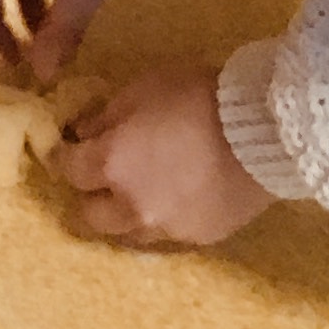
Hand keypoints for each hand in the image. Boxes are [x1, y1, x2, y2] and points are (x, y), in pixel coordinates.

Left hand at [49, 64, 272, 248]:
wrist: (263, 133)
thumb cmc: (197, 98)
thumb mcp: (141, 89)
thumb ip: (105, 116)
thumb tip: (83, 133)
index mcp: (112, 165)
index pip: (69, 171)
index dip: (65, 157)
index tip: (70, 148)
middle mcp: (132, 206)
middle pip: (90, 216)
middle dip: (88, 195)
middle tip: (99, 177)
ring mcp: (166, 228)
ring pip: (126, 234)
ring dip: (122, 215)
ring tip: (136, 193)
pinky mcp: (198, 239)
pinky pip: (165, 235)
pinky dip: (160, 219)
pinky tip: (173, 199)